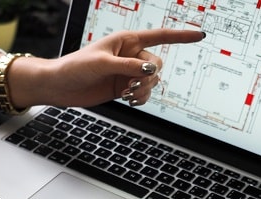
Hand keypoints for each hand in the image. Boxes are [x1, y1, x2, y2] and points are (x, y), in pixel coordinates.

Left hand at [33, 29, 204, 106]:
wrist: (60, 86)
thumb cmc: (75, 67)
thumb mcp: (102, 64)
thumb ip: (128, 67)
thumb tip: (150, 71)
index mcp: (127, 41)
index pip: (160, 36)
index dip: (181, 36)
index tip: (200, 35)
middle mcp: (130, 55)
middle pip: (157, 64)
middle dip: (148, 77)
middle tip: (131, 86)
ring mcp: (128, 72)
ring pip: (152, 81)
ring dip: (144, 89)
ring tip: (126, 94)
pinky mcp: (123, 87)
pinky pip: (144, 93)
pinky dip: (141, 98)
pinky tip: (131, 101)